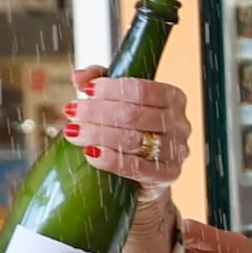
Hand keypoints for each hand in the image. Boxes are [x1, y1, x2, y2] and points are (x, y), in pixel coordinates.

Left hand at [66, 67, 192, 191]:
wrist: (143, 171)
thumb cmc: (132, 129)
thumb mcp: (118, 100)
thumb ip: (99, 81)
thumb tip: (79, 77)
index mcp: (172, 98)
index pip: (142, 90)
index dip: (111, 89)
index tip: (86, 90)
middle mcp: (179, 124)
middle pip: (134, 114)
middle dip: (97, 111)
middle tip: (72, 112)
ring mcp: (176, 151)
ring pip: (133, 140)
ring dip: (97, 134)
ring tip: (73, 132)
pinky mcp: (167, 175)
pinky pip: (137, 168)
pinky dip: (110, 160)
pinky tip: (90, 153)